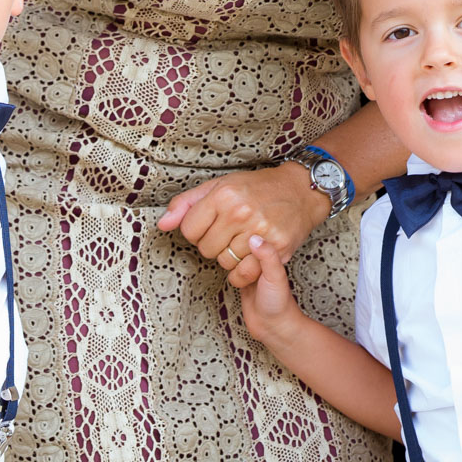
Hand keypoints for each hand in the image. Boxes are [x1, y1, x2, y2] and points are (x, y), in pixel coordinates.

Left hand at [157, 164, 327, 289]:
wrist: (300, 190)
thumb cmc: (257, 188)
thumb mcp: (220, 186)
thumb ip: (187, 204)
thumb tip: (162, 224)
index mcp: (223, 195)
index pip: (188, 229)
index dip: (196, 230)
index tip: (210, 224)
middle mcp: (240, 212)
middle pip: (205, 249)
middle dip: (212, 244)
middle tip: (228, 232)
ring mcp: (259, 231)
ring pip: (224, 263)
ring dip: (229, 257)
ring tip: (241, 241)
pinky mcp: (277, 248)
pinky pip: (243, 275)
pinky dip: (241, 273)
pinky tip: (248, 258)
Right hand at [236, 235, 305, 347]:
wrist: (272, 325)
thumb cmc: (279, 301)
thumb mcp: (276, 276)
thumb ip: (268, 256)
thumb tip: (254, 238)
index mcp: (271, 250)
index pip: (250, 233)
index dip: (244, 238)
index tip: (247, 248)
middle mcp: (259, 254)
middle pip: (236, 241)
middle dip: (236, 255)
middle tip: (250, 269)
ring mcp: (248, 263)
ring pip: (229, 253)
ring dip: (233, 266)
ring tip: (248, 277)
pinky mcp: (239, 273)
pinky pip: (227, 266)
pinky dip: (230, 272)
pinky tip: (240, 280)